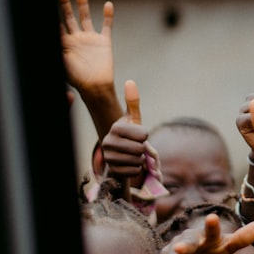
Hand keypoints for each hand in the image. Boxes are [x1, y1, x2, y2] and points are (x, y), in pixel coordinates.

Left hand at [57, 0, 114, 98]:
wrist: (95, 86)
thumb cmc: (76, 77)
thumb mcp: (61, 60)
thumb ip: (57, 44)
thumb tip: (47, 31)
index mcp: (64, 43)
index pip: (55, 23)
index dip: (51, 12)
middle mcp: (76, 38)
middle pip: (68, 16)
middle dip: (63, 2)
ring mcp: (90, 39)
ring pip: (85, 17)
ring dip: (82, 3)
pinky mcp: (103, 42)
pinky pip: (106, 26)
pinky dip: (108, 16)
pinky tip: (108, 5)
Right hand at [99, 81, 147, 196]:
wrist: (119, 155)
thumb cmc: (129, 134)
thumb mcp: (132, 118)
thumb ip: (132, 102)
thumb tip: (130, 81)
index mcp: (115, 127)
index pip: (143, 134)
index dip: (144, 136)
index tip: (138, 135)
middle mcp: (108, 142)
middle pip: (140, 149)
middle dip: (143, 149)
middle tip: (136, 146)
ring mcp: (109, 157)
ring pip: (138, 161)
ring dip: (140, 159)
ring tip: (132, 154)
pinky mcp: (112, 171)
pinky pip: (134, 171)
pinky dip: (136, 169)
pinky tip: (129, 164)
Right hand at [160, 214, 253, 253]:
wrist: (186, 252)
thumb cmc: (210, 247)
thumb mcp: (226, 245)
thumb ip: (242, 238)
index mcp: (206, 237)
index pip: (211, 231)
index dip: (212, 225)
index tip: (212, 217)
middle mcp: (189, 241)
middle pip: (187, 243)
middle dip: (183, 246)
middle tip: (179, 247)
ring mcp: (176, 253)